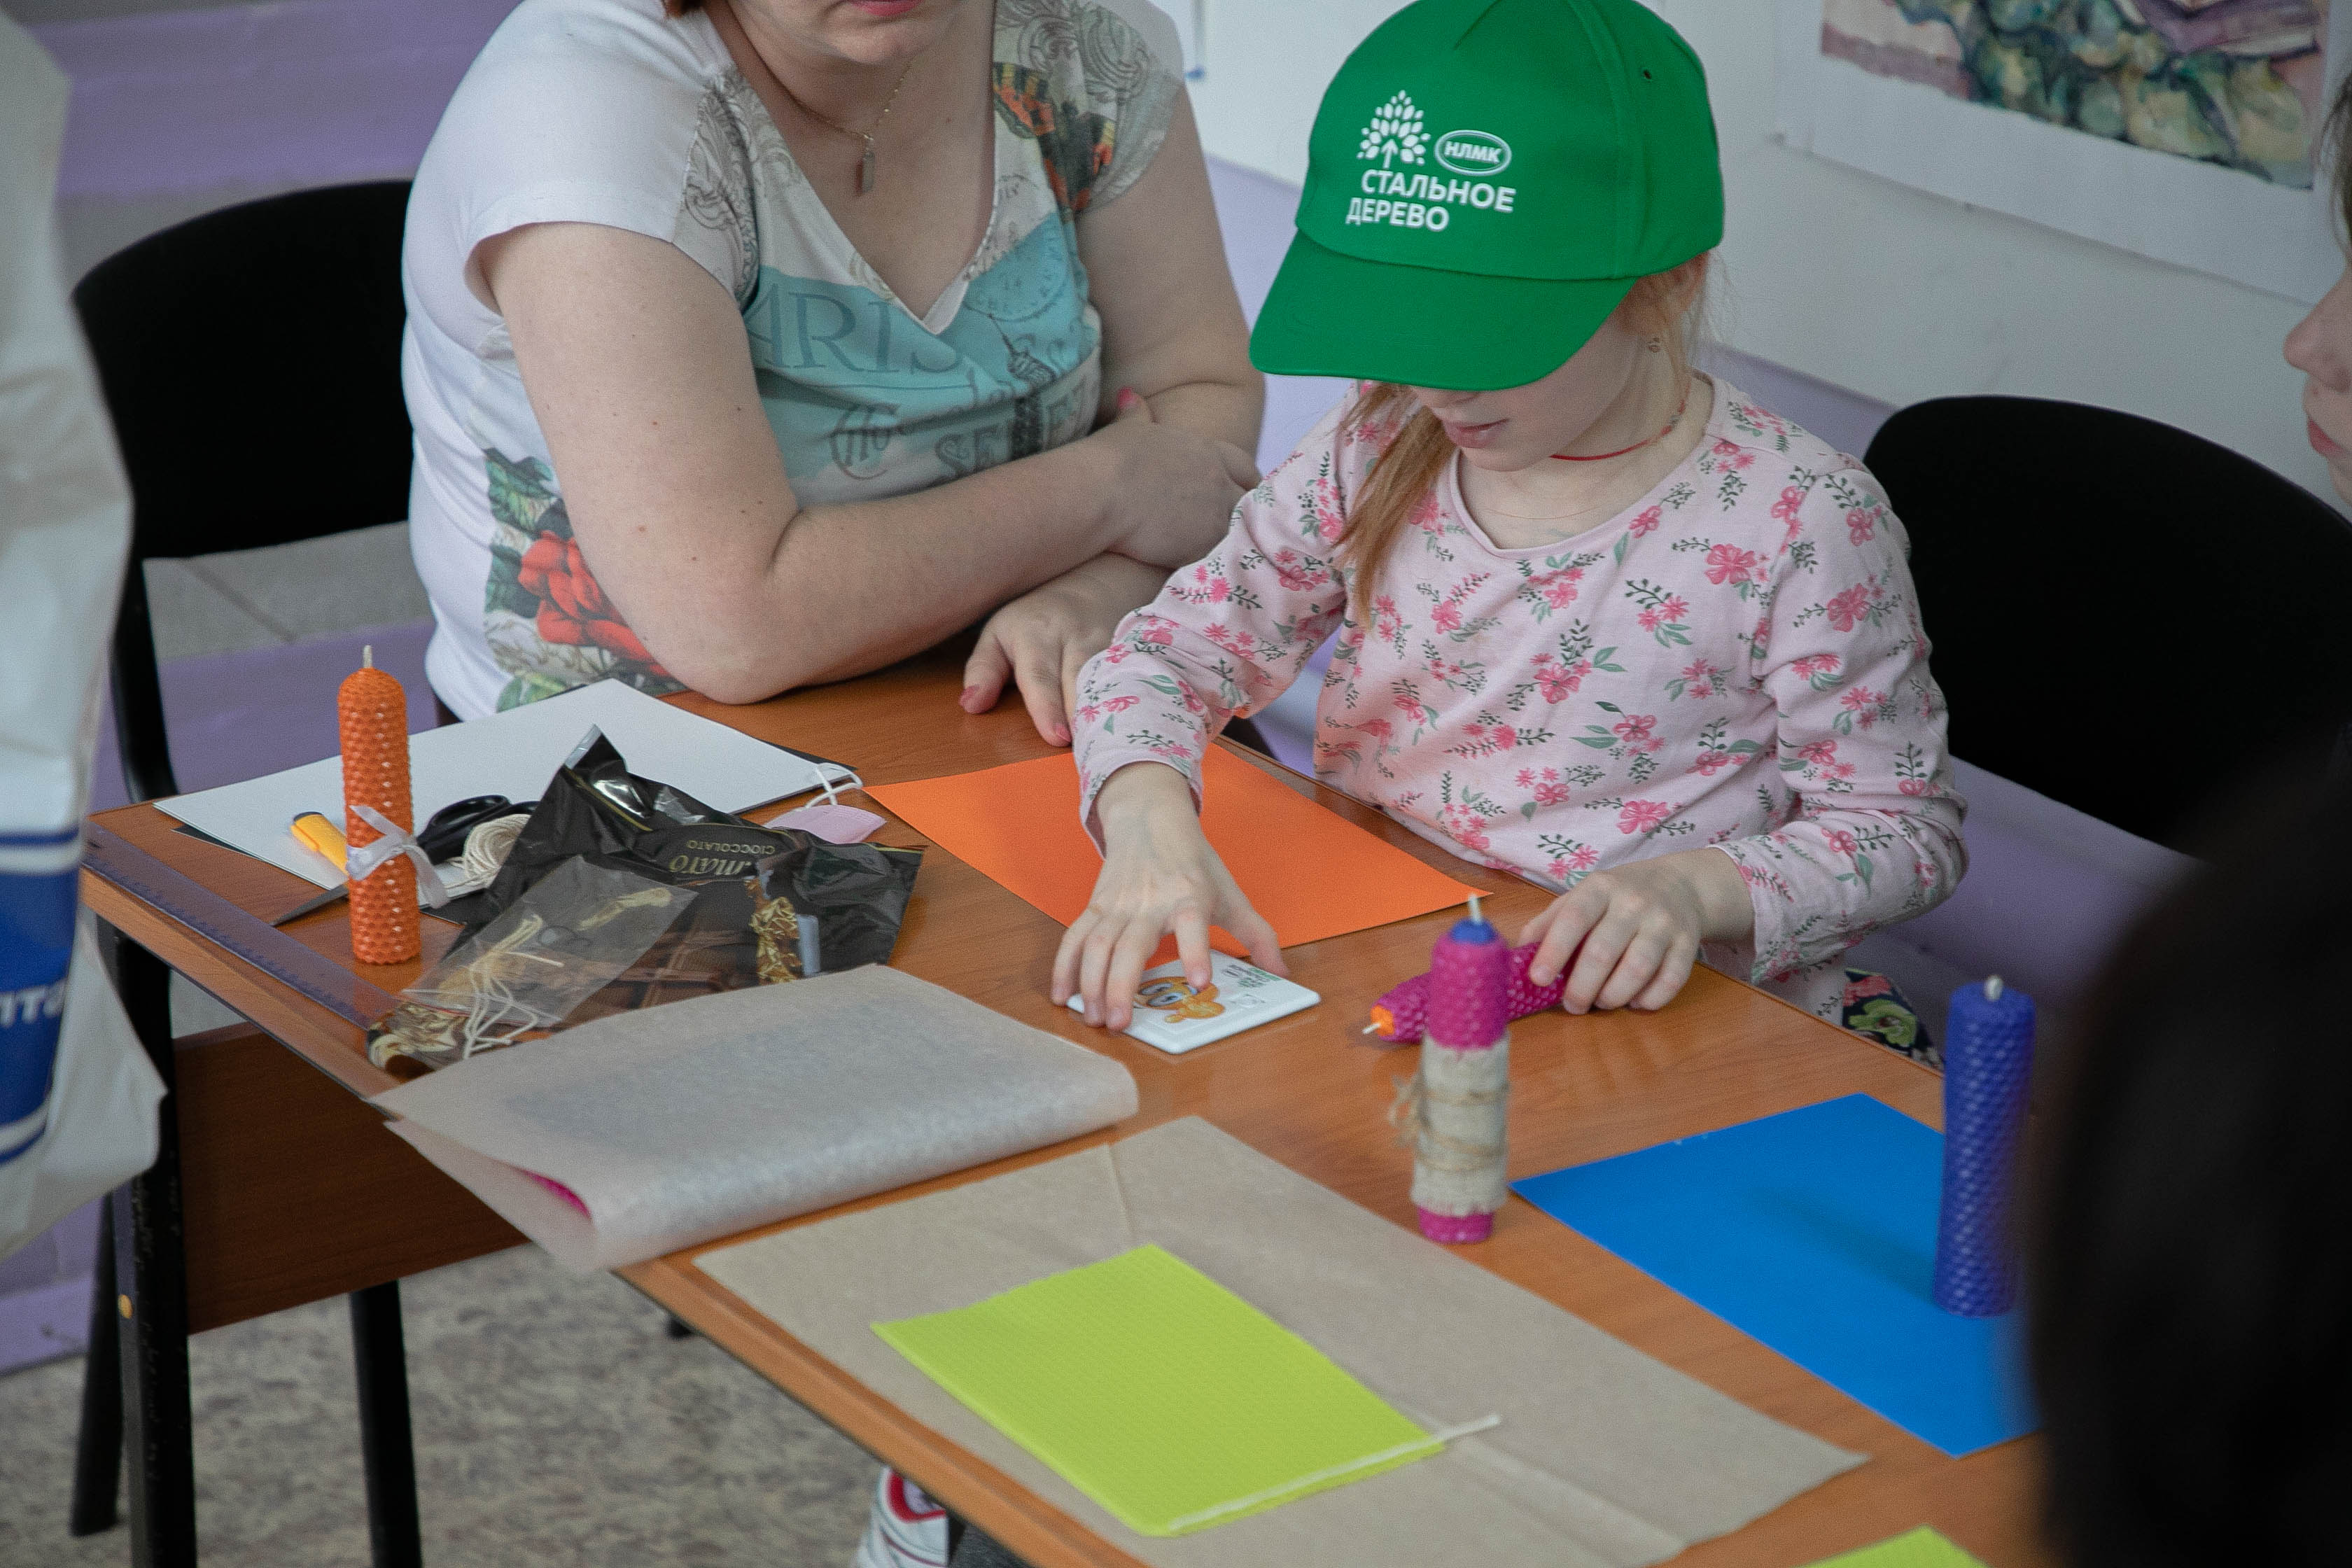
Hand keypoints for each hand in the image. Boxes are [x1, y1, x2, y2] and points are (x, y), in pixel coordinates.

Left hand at [961, 554, 1168, 744]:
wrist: (1094, 583)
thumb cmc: (1035, 622)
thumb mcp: (998, 636)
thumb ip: (984, 671)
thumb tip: (971, 707)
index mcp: (1036, 635)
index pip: (1040, 675)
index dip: (1049, 707)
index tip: (1056, 737)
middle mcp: (1077, 637)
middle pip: (1082, 679)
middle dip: (1085, 715)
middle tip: (1087, 750)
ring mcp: (1111, 643)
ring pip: (1114, 678)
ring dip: (1115, 710)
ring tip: (1115, 742)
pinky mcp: (1136, 651)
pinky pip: (1139, 676)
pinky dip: (1141, 698)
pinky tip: (1146, 722)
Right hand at [1051, 763, 1284, 1030]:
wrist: (1150, 817)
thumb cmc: (1193, 861)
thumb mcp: (1231, 894)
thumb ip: (1257, 935)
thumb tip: (1283, 974)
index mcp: (1189, 897)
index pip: (1193, 926)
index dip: (1195, 952)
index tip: (1199, 982)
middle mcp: (1151, 902)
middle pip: (1130, 945)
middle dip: (1120, 985)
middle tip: (1119, 1022)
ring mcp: (1119, 904)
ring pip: (1097, 944)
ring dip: (1090, 982)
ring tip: (1093, 1017)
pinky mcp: (1096, 905)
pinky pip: (1076, 936)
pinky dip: (1065, 965)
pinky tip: (1062, 994)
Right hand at [1090, 388, 1259, 569]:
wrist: (1101, 493)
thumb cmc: (1109, 459)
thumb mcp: (1126, 430)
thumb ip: (1136, 414)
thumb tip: (1129, 396)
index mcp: (1206, 450)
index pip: (1243, 465)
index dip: (1246, 480)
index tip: (1245, 491)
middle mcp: (1218, 480)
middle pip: (1249, 500)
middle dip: (1245, 512)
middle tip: (1237, 527)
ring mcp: (1214, 514)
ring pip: (1238, 530)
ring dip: (1229, 538)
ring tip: (1215, 551)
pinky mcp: (1203, 545)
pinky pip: (1219, 556)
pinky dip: (1211, 560)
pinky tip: (1198, 566)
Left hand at [1520, 848, 1753, 1014]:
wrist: (1682, 885)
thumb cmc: (1618, 897)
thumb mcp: (1582, 896)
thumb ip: (1549, 923)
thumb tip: (1518, 955)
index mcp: (1600, 888)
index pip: (1573, 918)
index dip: (1553, 951)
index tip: (1538, 980)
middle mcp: (1634, 903)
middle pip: (1603, 951)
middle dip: (1581, 987)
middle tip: (1572, 1005)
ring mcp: (1664, 923)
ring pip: (1636, 970)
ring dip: (1613, 997)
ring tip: (1601, 1002)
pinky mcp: (1688, 945)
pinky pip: (1669, 981)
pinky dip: (1649, 1000)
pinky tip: (1635, 1001)